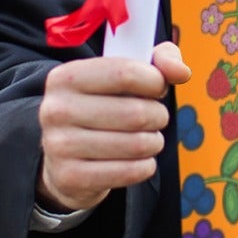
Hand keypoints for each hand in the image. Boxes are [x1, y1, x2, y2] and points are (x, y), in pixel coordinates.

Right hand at [36, 41, 190, 212]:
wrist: (65, 157)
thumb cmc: (103, 106)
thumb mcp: (124, 74)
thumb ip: (159, 61)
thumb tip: (181, 72)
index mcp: (66, 77)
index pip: (125, 73)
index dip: (155, 81)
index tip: (158, 88)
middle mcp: (56, 109)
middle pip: (135, 113)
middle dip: (158, 116)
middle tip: (155, 118)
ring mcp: (59, 145)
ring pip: (136, 144)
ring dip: (154, 142)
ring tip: (147, 139)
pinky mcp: (70, 177)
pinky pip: (129, 172)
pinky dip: (145, 166)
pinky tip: (138, 160)